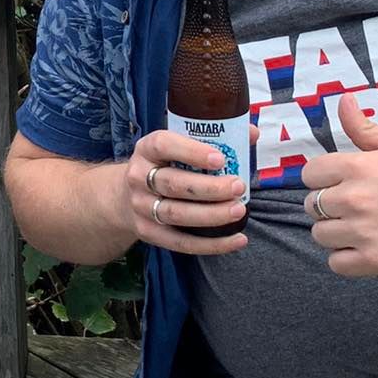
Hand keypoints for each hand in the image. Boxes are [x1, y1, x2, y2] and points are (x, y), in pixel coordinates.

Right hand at [128, 128, 247, 255]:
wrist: (125, 197)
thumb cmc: (164, 167)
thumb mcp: (174, 147)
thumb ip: (212, 138)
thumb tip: (252, 133)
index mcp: (147, 149)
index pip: (163, 145)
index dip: (192, 152)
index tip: (220, 159)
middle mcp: (139, 177)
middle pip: (173, 184)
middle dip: (209, 188)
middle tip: (238, 186)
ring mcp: (141, 207)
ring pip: (176, 214)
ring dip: (211, 215)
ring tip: (239, 210)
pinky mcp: (148, 232)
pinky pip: (181, 242)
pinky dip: (211, 245)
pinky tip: (237, 239)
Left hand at [301, 94, 377, 277]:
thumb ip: (364, 128)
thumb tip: (343, 99)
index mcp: (358, 167)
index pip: (310, 174)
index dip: (322, 180)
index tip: (340, 185)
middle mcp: (355, 198)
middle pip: (313, 206)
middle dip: (329, 207)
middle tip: (356, 209)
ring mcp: (363, 231)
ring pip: (320, 235)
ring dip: (336, 234)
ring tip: (361, 230)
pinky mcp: (375, 260)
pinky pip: (336, 263)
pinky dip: (346, 259)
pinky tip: (366, 249)